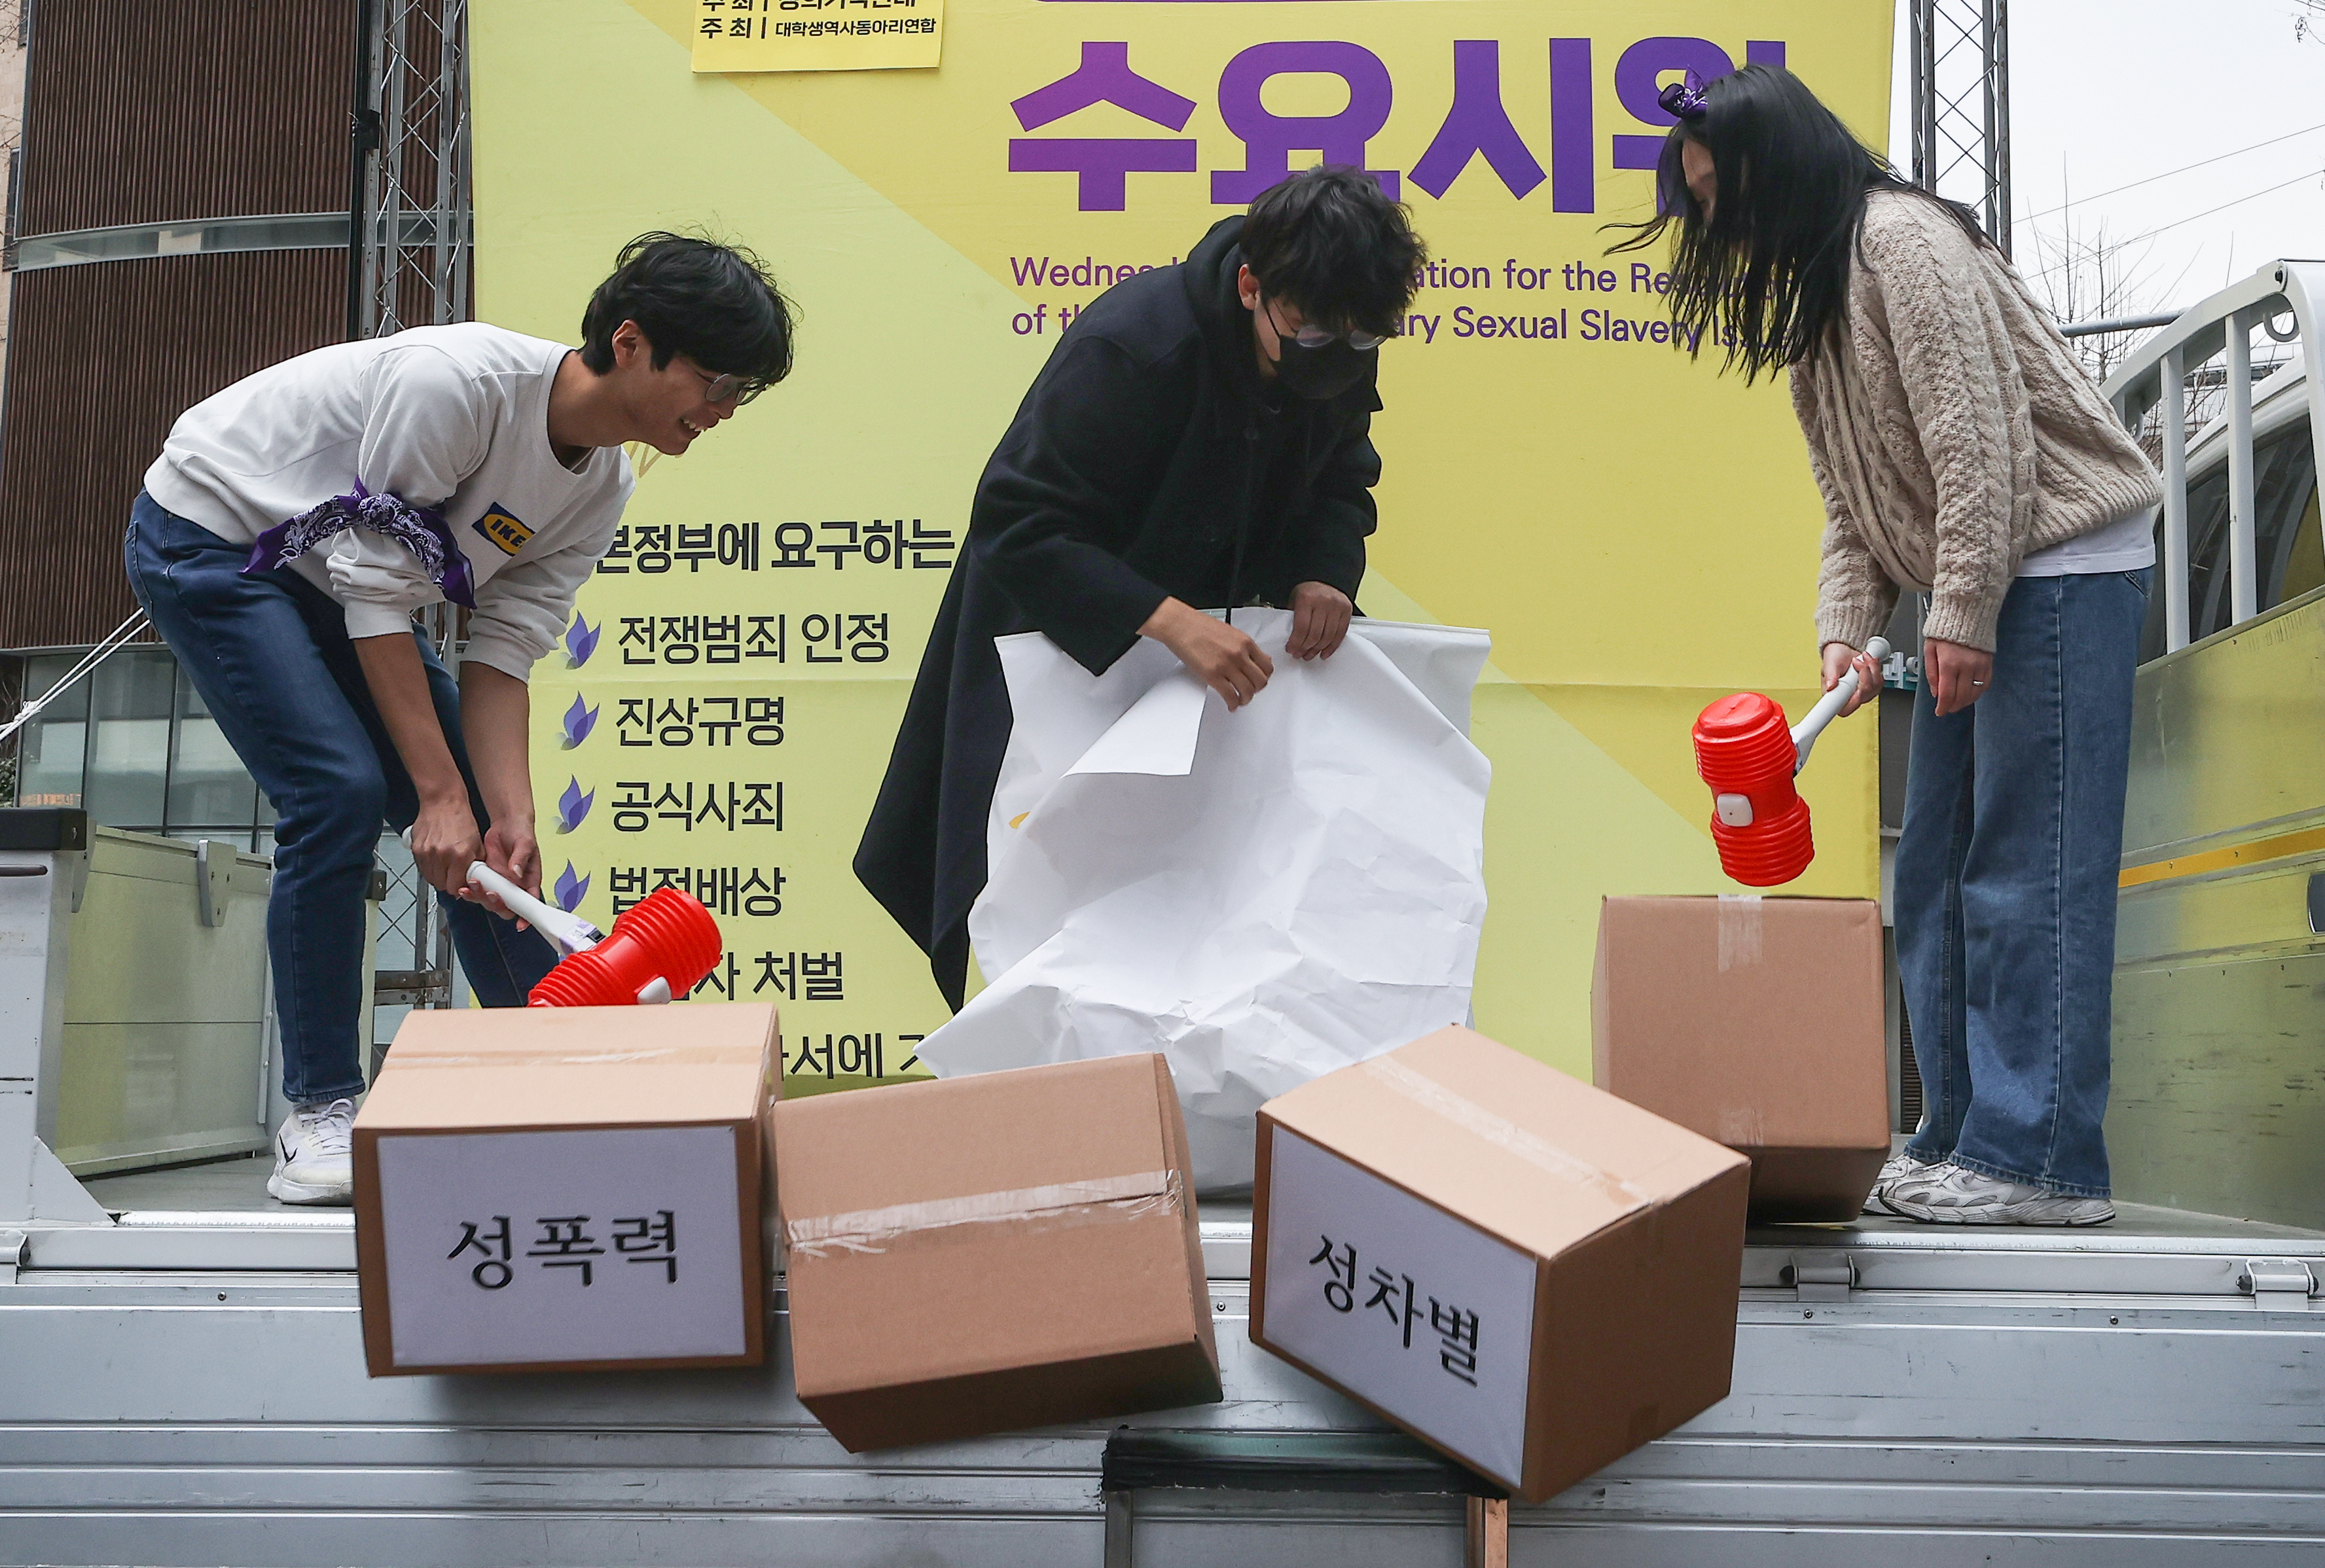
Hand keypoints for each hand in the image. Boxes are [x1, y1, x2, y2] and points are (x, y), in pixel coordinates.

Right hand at [409, 794, 485, 898]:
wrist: (443, 801)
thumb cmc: (461, 818)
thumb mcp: (477, 842)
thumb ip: (476, 863)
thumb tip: (475, 879)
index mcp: (460, 855)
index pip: (455, 887)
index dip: (459, 888)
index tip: (461, 884)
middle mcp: (442, 856)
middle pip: (442, 885)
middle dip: (449, 883)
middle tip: (453, 876)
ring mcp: (427, 853)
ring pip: (431, 879)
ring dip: (438, 876)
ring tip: (445, 867)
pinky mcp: (416, 849)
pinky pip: (422, 868)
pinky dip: (429, 868)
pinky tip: (436, 860)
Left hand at [474, 817, 541, 926]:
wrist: (506, 823)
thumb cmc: (521, 833)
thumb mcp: (525, 844)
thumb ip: (521, 859)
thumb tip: (516, 874)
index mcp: (528, 882)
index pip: (529, 904)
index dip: (526, 917)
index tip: (520, 924)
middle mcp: (513, 887)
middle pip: (506, 906)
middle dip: (496, 904)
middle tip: (491, 893)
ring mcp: (498, 883)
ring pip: (489, 901)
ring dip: (480, 898)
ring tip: (472, 887)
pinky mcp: (486, 878)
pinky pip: (477, 891)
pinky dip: (470, 891)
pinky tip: (464, 887)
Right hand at [1139, 597, 1273, 709]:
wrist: (1180, 625)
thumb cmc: (1200, 626)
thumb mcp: (1231, 632)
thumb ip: (1245, 647)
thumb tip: (1258, 658)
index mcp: (1245, 642)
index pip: (1267, 666)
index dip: (1264, 677)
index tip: (1259, 681)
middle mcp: (1239, 653)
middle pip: (1260, 681)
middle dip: (1256, 690)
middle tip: (1250, 692)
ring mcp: (1227, 665)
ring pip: (1248, 691)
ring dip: (1245, 699)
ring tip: (1240, 700)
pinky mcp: (1213, 675)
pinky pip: (1230, 695)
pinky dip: (1233, 704)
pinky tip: (1231, 704)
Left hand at [1286, 581, 1352, 660]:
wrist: (1325, 578)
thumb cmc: (1308, 592)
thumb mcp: (1295, 600)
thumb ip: (1293, 619)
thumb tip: (1291, 642)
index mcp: (1306, 598)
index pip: (1301, 627)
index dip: (1296, 642)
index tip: (1291, 649)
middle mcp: (1323, 601)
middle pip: (1314, 634)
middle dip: (1305, 648)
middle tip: (1299, 654)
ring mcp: (1337, 606)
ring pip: (1327, 637)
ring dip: (1317, 650)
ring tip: (1310, 654)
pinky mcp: (1347, 610)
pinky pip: (1340, 634)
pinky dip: (1332, 647)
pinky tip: (1324, 653)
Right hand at [1819, 642, 1882, 717]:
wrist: (1844, 650)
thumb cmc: (1835, 658)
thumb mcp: (1830, 664)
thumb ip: (1830, 676)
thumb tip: (1830, 687)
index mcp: (1835, 696)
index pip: (1844, 710)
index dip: (1853, 702)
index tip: (1856, 691)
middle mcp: (1848, 697)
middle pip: (1863, 696)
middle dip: (1864, 675)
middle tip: (1855, 663)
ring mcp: (1861, 693)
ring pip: (1874, 688)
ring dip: (1871, 669)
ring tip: (1862, 660)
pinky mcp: (1871, 687)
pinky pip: (1880, 682)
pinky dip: (1876, 669)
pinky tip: (1868, 662)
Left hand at [1923, 636, 1992, 716]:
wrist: (1965, 615)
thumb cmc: (1944, 631)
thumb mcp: (1930, 650)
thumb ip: (1931, 673)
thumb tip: (1935, 692)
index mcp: (1949, 664)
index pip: (1947, 694)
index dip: (1943, 707)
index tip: (1940, 712)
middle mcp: (1966, 666)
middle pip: (1961, 696)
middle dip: (1953, 706)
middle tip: (1947, 708)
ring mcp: (1980, 665)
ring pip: (1975, 693)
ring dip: (1966, 702)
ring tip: (1957, 703)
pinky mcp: (1989, 663)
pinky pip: (1986, 684)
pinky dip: (1978, 692)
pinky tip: (1971, 693)